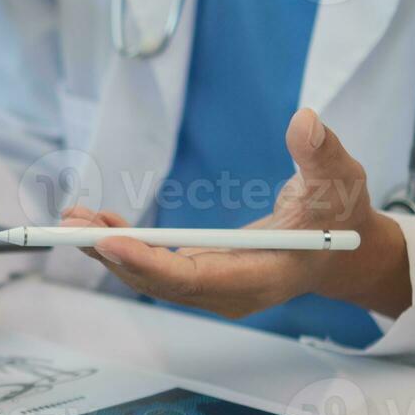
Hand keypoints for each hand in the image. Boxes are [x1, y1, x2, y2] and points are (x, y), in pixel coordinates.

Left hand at [65, 109, 412, 319]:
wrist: (339, 252)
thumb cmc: (340, 216)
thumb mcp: (341, 179)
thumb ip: (322, 154)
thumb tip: (306, 122)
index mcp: (264, 276)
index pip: (197, 277)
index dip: (151, 262)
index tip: (111, 240)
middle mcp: (232, 292)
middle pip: (162, 283)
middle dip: (115, 254)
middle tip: (73, 224)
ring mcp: (214, 289)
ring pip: (152, 278)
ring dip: (110, 251)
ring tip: (73, 220)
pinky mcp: (202, 278)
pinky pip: (155, 268)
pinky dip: (125, 248)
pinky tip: (98, 224)